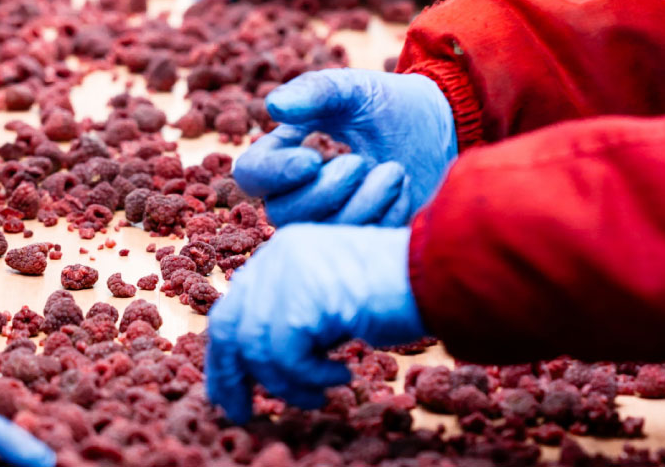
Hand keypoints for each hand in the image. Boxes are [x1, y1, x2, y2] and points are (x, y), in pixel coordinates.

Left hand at [206, 225, 426, 422]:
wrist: (436, 271)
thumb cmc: (396, 291)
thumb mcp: (331, 299)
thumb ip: (295, 317)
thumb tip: (259, 364)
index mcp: (282, 252)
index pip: (235, 305)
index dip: (228, 353)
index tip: (231, 389)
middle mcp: (277, 256)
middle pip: (230, 325)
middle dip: (232, 376)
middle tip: (242, 411)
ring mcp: (288, 273)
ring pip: (258, 347)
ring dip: (286, 384)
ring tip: (316, 397)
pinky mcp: (305, 298)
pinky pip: (286, 355)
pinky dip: (309, 377)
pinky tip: (340, 378)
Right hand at [234, 68, 456, 225]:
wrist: (440, 130)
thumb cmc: (388, 105)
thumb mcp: (354, 91)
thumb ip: (316, 91)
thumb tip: (274, 106)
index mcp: (284, 155)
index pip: (251, 175)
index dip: (274, 174)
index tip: (313, 159)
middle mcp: (299, 195)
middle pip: (283, 215)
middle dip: (327, 190)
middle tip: (361, 162)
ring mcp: (330, 222)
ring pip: (323, 235)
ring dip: (363, 202)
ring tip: (395, 171)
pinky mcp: (362, 240)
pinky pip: (361, 244)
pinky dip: (387, 216)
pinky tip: (403, 191)